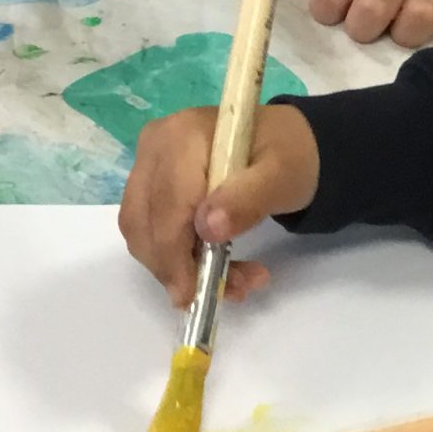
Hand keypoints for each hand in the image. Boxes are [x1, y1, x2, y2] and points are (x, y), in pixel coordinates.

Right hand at [119, 103, 322, 307]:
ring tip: (235, 281)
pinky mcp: (151, 186)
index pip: (166, 207)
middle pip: (145, 223)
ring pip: (144, 233)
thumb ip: (247, 200)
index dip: (175, 256)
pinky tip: (218, 267)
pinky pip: (152, 231)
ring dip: (180, 267)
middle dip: (180, 267)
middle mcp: (155, 147)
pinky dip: (179, 258)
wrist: (287, 146)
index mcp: (182, 136)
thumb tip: (207, 229)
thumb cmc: (288, 156)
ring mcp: (148, 166)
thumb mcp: (282, 176)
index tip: (192, 295)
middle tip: (232, 290)